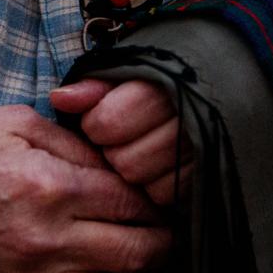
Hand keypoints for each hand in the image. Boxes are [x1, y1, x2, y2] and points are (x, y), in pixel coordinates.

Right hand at [0, 105, 171, 272]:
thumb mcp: (21, 122)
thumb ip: (75, 145)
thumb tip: (116, 168)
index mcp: (50, 187)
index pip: (130, 204)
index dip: (153, 202)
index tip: (156, 199)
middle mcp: (44, 238)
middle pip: (133, 255)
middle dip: (159, 243)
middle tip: (161, 232)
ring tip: (134, 265)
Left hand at [50, 79, 193, 206]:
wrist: (213, 92)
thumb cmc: (159, 87)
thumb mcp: (127, 77)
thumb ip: (95, 87)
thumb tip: (59, 99)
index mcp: (160, 85)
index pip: (107, 123)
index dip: (96, 125)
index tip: (102, 120)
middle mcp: (185, 116)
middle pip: (124, 159)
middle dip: (115, 152)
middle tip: (122, 140)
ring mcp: (201, 148)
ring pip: (142, 180)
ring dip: (134, 171)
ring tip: (141, 153)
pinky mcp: (207, 174)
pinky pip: (166, 195)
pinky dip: (156, 186)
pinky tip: (159, 169)